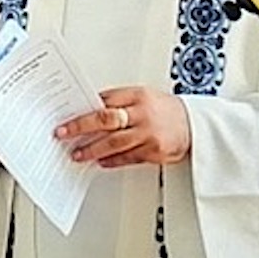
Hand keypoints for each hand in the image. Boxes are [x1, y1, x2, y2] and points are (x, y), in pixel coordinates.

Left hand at [55, 86, 190, 168]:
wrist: (195, 125)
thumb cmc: (165, 110)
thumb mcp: (144, 97)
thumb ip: (119, 102)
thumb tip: (90, 109)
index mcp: (138, 96)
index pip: (104, 101)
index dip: (83, 111)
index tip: (66, 118)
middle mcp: (142, 113)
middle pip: (105, 119)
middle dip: (81, 127)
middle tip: (64, 134)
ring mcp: (148, 133)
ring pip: (114, 143)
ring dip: (92, 149)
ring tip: (78, 154)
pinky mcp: (154, 151)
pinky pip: (127, 158)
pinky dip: (111, 161)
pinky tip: (100, 162)